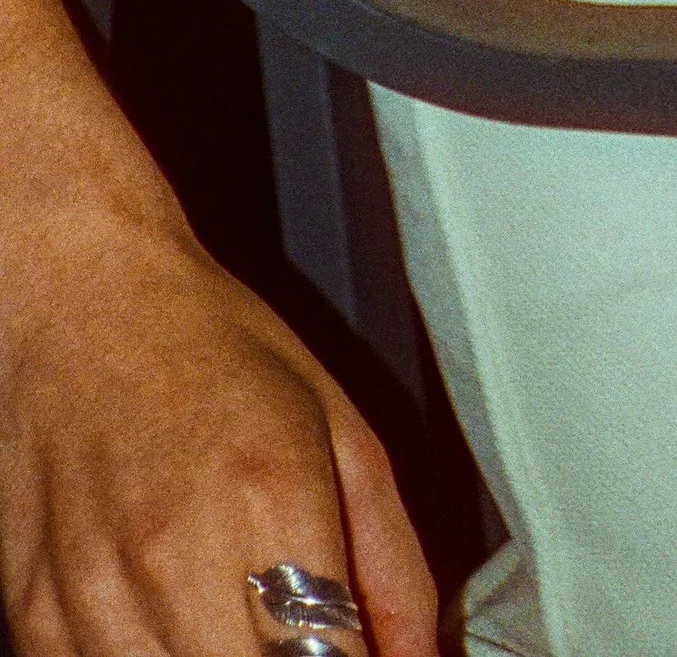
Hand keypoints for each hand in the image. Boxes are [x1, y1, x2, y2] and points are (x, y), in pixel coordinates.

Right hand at [0, 187, 433, 656]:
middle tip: (298, 632)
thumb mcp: (341, 430)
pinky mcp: (34, 617)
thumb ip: (395, 565)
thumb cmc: (213, 349)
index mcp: (269, 499)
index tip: (355, 650)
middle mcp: (175, 557)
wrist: (81, 301)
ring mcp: (94, 595)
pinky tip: (170, 622)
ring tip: (232, 615)